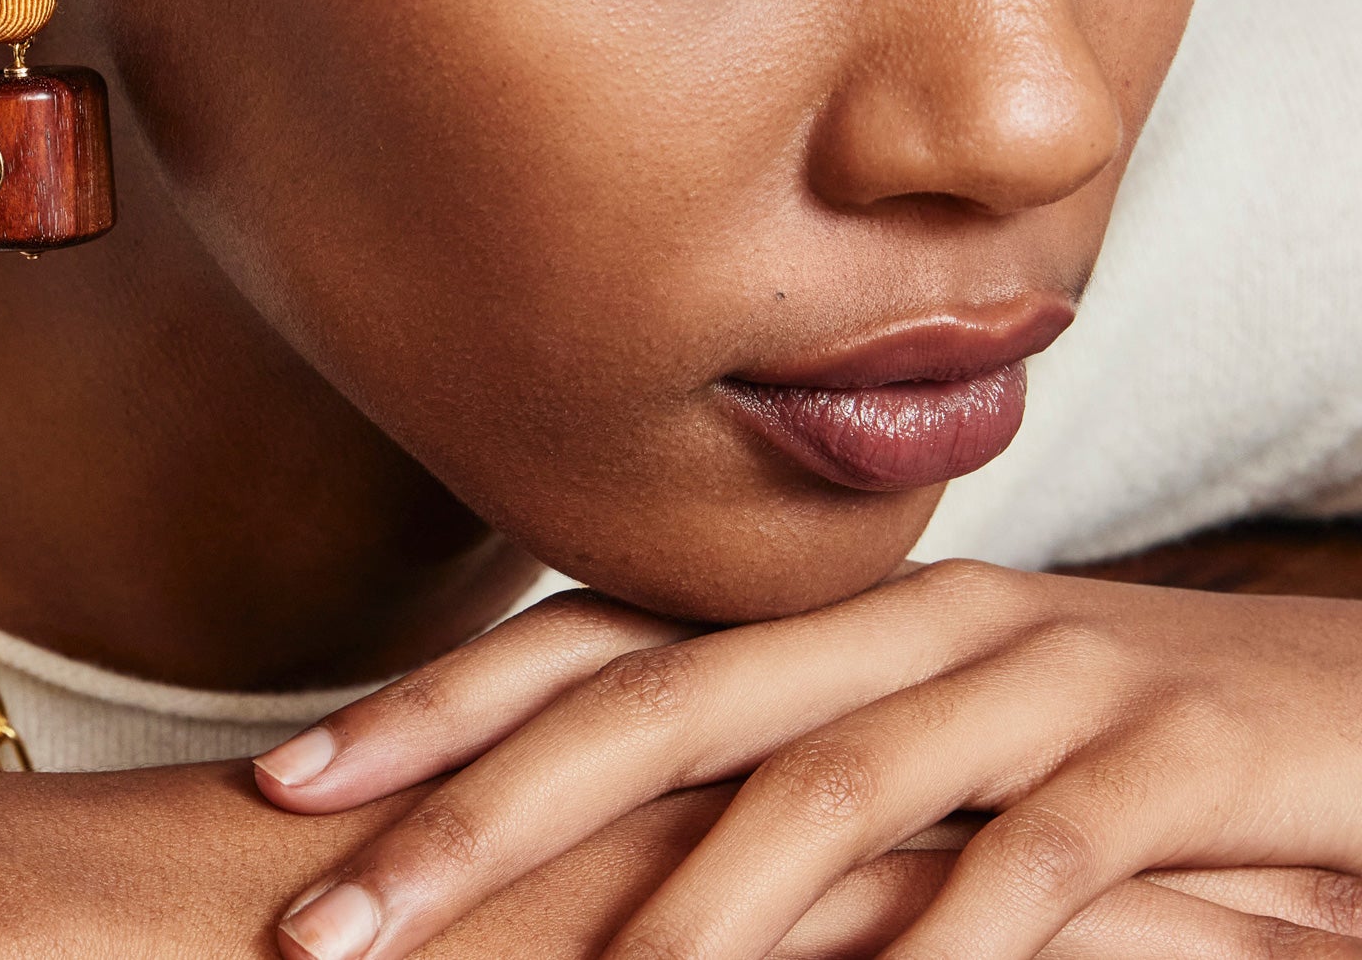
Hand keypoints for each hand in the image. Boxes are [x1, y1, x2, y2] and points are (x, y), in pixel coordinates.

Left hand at [253, 566, 1361, 958]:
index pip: (600, 645)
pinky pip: (1036, 865)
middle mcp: (906, 628)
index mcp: (835, 620)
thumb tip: (616, 861)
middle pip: (662, 705)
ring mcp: (1038, 683)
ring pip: (826, 783)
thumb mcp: (937, 743)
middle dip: (486, 811)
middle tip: (332, 914)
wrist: (1359, 699)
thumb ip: (784, 774)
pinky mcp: (1170, 765)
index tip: (291, 788)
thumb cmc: (1119, 743)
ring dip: (688, 905)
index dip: (443, 710)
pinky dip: (945, 947)